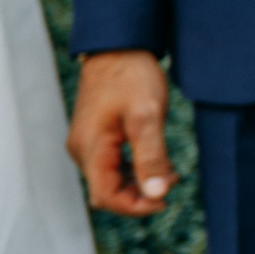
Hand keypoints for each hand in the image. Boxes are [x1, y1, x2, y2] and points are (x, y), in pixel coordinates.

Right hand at [69, 49, 175, 214]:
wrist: (117, 47)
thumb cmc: (131, 78)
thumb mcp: (147, 117)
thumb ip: (151, 158)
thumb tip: (157, 194)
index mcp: (90, 149)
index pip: (106, 197)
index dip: (135, 206)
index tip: (165, 199)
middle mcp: (82, 150)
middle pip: (106, 192)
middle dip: (140, 194)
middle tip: (172, 178)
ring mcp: (85, 143)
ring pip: (109, 179)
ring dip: (139, 182)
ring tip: (168, 169)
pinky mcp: (93, 136)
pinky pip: (109, 165)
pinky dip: (132, 170)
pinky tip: (155, 159)